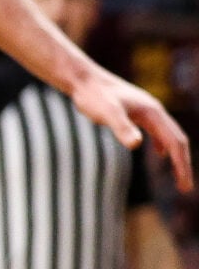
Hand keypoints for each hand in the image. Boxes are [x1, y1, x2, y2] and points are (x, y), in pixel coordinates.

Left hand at [69, 66, 192, 189]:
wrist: (83, 79)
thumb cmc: (93, 96)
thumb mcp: (107, 113)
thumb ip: (121, 128)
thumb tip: (136, 145)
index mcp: (153, 113)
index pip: (175, 143)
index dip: (181, 165)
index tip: (184, 186)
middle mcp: (155, 111)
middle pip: (177, 140)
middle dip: (183, 164)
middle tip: (185, 188)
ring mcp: (147, 111)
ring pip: (169, 135)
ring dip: (175, 155)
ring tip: (178, 174)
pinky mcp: (137, 112)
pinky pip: (157, 131)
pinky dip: (162, 144)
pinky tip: (159, 153)